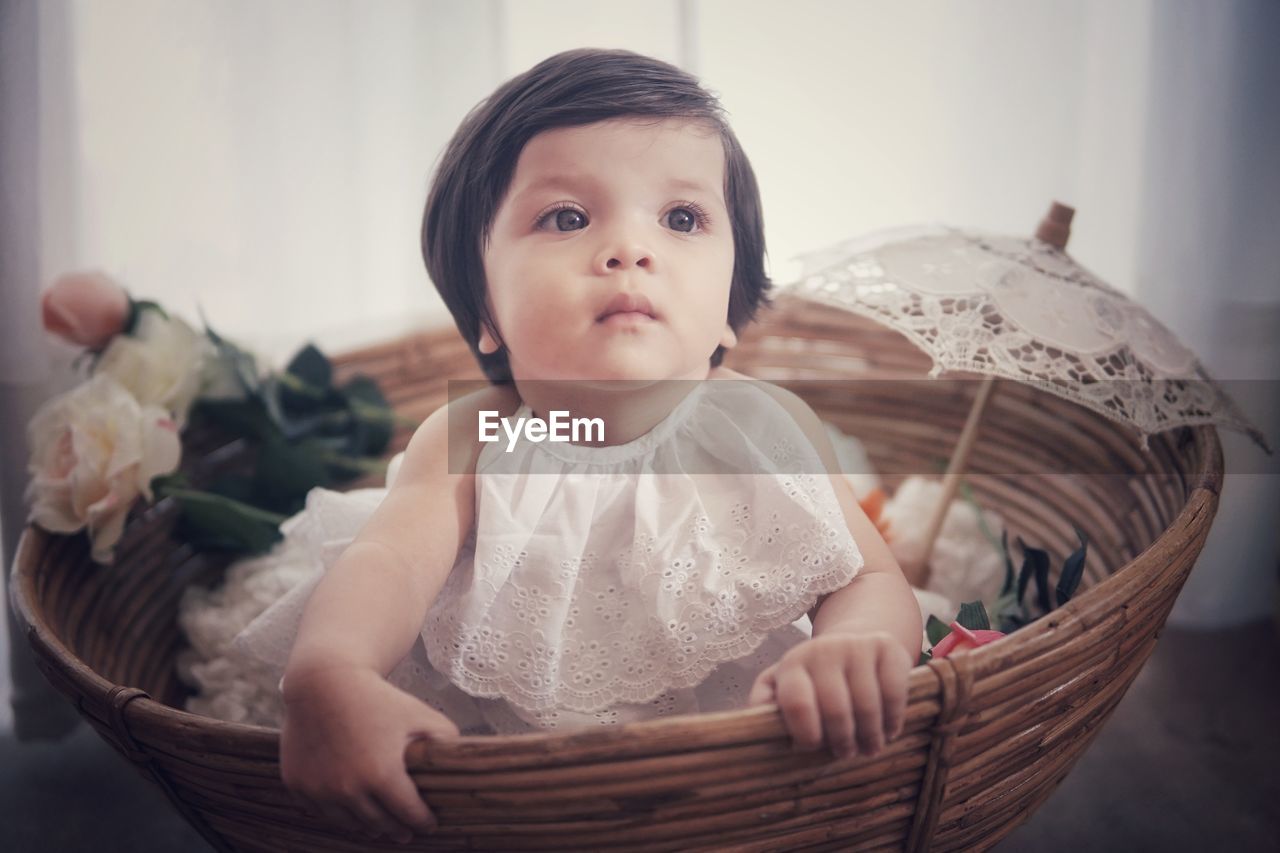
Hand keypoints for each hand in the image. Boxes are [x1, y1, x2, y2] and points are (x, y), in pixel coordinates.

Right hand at [280, 664, 458, 842]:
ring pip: (350, 823)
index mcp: (382, 775)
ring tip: (380, 827)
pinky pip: (322, 811)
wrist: (324, 682)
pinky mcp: (298, 784)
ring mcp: (320, 789)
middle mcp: (348, 789)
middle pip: (380, 824)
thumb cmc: (376, 697)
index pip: (409, 814)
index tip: (430, 825)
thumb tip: (460, 761)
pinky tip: (350, 810)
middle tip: (406, 833)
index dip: (423, 821)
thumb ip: (445, 738)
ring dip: (368, 826)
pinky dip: (337, 813)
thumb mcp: (419, 713)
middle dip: (397, 829)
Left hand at [748, 631, 910, 758]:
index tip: (813, 747)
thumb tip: (756, 727)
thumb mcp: (784, 685)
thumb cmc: (815, 677)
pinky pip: (893, 692)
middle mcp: (823, 650)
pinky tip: (888, 729)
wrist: (852, 640)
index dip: (805, 733)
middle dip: (841, 740)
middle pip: (835, 709)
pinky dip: (892, 719)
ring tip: (869, 748)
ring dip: (869, 736)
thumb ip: (767, 704)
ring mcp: (856, 646)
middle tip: (845, 753)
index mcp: (793, 664)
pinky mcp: (885, 647)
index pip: (796, 702)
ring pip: (866, 705)